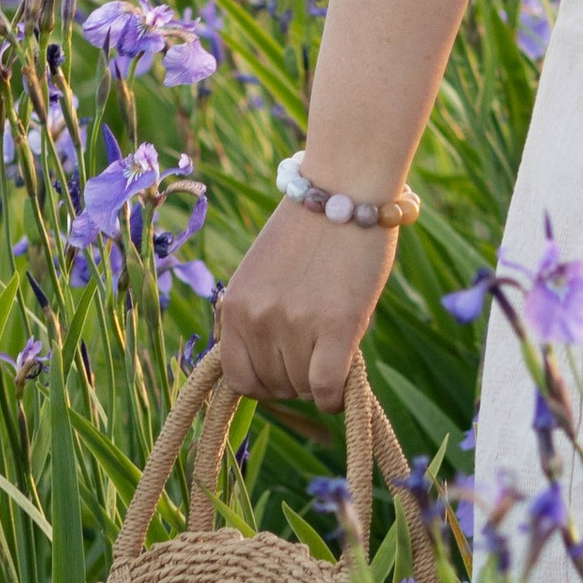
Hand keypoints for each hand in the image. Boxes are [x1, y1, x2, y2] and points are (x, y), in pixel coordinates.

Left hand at [217, 200, 396, 405]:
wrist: (346, 187)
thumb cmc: (313, 228)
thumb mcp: (265, 273)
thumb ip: (261, 316)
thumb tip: (273, 367)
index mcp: (235, 306)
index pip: (239, 379)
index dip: (266, 382)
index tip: (287, 370)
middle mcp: (257, 318)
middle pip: (275, 387)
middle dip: (297, 378)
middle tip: (319, 351)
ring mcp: (294, 324)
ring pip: (303, 388)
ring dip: (320, 380)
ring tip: (335, 347)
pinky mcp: (335, 326)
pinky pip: (327, 389)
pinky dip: (337, 395)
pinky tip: (346, 382)